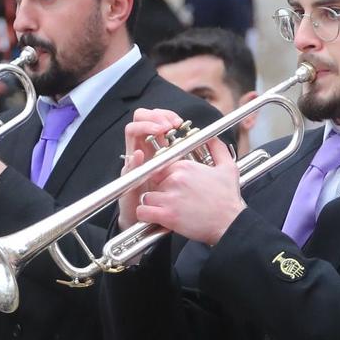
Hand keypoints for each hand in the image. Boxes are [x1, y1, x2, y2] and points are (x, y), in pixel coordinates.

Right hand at [118, 108, 188, 228]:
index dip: (165, 115)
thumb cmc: (173, 198)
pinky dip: (134, 158)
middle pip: (141, 118)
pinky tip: (141, 155)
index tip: (179, 121)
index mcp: (158, 145)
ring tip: (159, 130)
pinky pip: (127, 164)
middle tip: (169, 125)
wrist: (151, 224)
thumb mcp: (188, 173)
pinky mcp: (128, 177)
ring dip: (145, 127)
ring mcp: (134, 161)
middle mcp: (144, 148)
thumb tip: (211, 139)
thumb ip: (200, 157)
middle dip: (154, 116)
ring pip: (131, 132)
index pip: (157, 118)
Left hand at [131, 136, 245, 246]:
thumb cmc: (228, 199)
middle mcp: (176, 179)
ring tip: (163, 209)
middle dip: (160, 190)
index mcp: (185, 167)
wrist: (230, 223)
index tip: (171, 185)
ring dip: (152, 203)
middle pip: (153, 181)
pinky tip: (154, 217)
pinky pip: (143, 212)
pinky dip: (145, 215)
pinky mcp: (167, 215)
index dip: (164, 177)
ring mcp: (170, 197)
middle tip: (171, 199)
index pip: (161, 166)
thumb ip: (218, 148)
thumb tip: (212, 138)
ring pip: (146, 196)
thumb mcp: (228, 167)